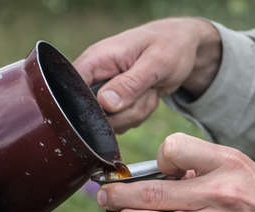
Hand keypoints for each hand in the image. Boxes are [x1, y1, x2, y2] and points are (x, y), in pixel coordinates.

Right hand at [74, 18, 220, 132]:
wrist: (182, 47)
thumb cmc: (169, 46)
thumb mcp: (156, 63)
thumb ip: (130, 84)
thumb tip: (105, 103)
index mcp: (96, 60)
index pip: (72, 89)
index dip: (88, 106)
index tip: (116, 106)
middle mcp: (95, 77)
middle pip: (93, 114)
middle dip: (125, 111)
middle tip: (147, 92)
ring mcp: (104, 92)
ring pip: (111, 122)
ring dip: (137, 111)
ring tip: (151, 89)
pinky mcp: (114, 103)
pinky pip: (121, 123)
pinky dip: (140, 113)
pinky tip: (148, 95)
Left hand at [96, 133, 254, 211]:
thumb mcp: (239, 167)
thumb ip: (201, 165)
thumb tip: (161, 171)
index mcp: (226, 163)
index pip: (172, 147)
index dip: (156, 157)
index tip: (154, 168)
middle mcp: (218, 193)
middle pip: (151, 192)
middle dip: (117, 195)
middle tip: (104, 194)